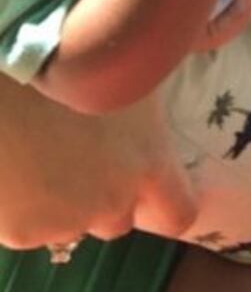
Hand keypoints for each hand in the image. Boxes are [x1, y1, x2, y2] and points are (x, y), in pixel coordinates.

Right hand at [0, 80, 198, 249]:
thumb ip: (153, 96)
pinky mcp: (22, 234)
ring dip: (62, 204)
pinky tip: (15, 168)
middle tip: (80, 158)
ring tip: (41, 155)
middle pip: (118, 219)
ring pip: (70, 224)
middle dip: (105, 198)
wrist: (5, 77)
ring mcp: (66, 222)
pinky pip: (29, 228)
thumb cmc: (72, 57)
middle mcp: (112, 201)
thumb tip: (191, 62)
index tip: (150, 188)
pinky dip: (23, 209)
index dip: (166, 203)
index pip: (178, 214)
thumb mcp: (128, 70)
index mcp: (147, 162)